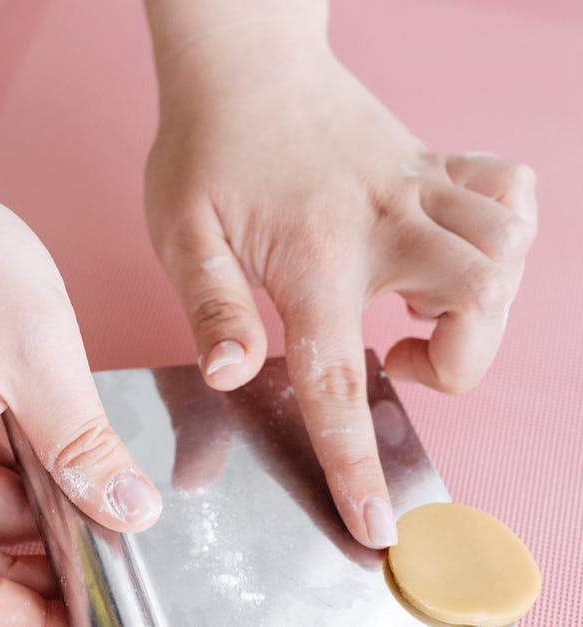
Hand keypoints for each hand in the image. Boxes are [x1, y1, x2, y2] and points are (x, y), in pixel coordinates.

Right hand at [0, 163, 162, 625]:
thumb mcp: (36, 354)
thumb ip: (84, 446)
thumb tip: (130, 513)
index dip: (32, 621)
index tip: (94, 621)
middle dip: (51, 560)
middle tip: (123, 542)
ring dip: (43, 506)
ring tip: (101, 475)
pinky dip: (22, 467)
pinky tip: (60, 440)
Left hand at [144, 22, 535, 548]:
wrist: (239, 62)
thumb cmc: (203, 148)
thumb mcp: (183, 234)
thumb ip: (212, 307)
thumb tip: (233, 374)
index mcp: (311, 258)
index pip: (339, 378)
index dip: (357, 461)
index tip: (377, 523)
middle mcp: (382, 222)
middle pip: (478, 303)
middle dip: (459, 358)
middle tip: (395, 356)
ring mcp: (416, 187)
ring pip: (507, 248)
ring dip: (486, 300)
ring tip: (419, 308)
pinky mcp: (432, 160)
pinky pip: (510, 189)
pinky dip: (504, 231)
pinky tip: (451, 250)